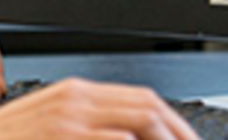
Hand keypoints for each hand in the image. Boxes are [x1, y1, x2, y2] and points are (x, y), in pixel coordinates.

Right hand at [0, 78, 197, 139]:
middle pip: (148, 106)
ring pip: (141, 121)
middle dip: (180, 132)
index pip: (140, 98)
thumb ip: (86, 127)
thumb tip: (124, 137)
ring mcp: (71, 118)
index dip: (172, 121)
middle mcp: (76, 99)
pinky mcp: (64, 136)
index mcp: (74, 92)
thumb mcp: (48, 123)